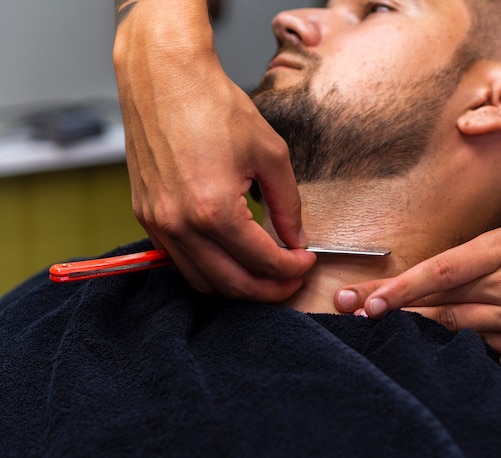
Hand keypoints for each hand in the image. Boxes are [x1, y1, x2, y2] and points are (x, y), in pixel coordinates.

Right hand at [113, 0, 315, 300]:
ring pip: (203, 282)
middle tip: (291, 280)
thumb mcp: (270, 154)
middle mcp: (179, 225)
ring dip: (238, 286)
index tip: (307, 262)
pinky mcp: (146, 216)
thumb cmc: (214, 106)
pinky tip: (231, 257)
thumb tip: (296, 238)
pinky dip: (210, 270)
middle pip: (232, 285)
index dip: (292, 269)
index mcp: (213, 209)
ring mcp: (157, 223)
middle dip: (269, 289)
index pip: (262, 261)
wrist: (163, 78)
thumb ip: (287, 204)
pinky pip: (180, 262)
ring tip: (264, 273)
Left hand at [335, 224, 500, 362]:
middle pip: (439, 302)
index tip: (367, 297)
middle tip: (351, 308)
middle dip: (389, 306)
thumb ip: (477, 257)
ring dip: (414, 328)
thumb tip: (432, 276)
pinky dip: (457, 341)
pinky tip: (440, 337)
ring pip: (455, 328)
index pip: (442, 269)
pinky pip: (482, 346)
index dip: (401, 287)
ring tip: (380, 324)